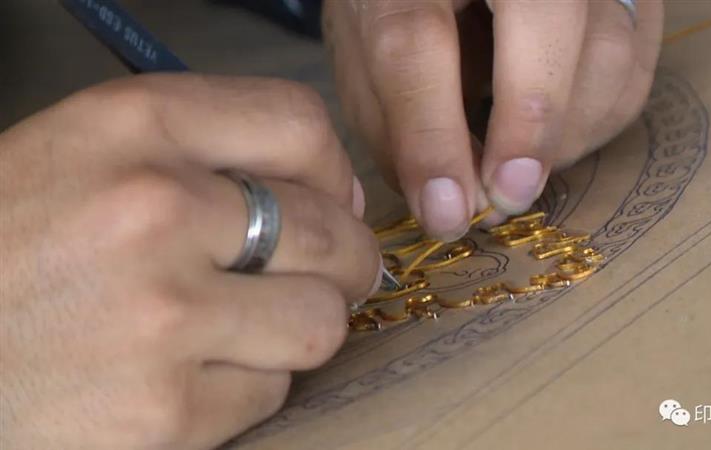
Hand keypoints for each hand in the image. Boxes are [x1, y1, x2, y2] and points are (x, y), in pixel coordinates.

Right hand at [0, 74, 380, 448]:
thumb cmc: (7, 252)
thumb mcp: (83, 158)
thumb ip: (201, 154)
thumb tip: (333, 193)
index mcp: (129, 128)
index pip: (298, 123)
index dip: (332, 169)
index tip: (329, 201)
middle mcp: (152, 209)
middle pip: (331, 232)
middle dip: (345, 262)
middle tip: (321, 279)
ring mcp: (161, 316)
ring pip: (319, 321)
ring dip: (294, 329)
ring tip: (242, 330)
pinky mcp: (163, 413)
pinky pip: (269, 392)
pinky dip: (243, 388)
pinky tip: (187, 377)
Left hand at [324, 0, 662, 238]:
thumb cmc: (403, 9)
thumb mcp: (369, 54)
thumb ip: (395, 121)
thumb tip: (449, 206)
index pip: (416, 40)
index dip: (432, 133)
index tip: (446, 211)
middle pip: (546, 16)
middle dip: (529, 128)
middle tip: (504, 197)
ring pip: (607, 52)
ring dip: (563, 134)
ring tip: (517, 162)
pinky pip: (633, 70)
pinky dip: (594, 121)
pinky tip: (552, 135)